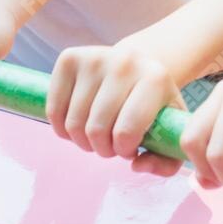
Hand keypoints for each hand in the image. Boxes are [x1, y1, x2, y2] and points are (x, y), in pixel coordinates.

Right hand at [47, 42, 187, 170]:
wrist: (134, 66)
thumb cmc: (150, 104)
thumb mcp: (168, 130)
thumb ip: (166, 161)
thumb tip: (137, 165)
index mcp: (156, 79)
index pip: (126, 131)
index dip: (123, 151)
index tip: (129, 148)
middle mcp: (125, 62)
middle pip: (96, 129)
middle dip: (102, 149)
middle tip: (110, 144)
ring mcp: (95, 57)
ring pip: (73, 124)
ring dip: (82, 141)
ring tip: (97, 133)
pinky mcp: (69, 58)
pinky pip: (54, 111)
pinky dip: (62, 128)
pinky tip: (79, 122)